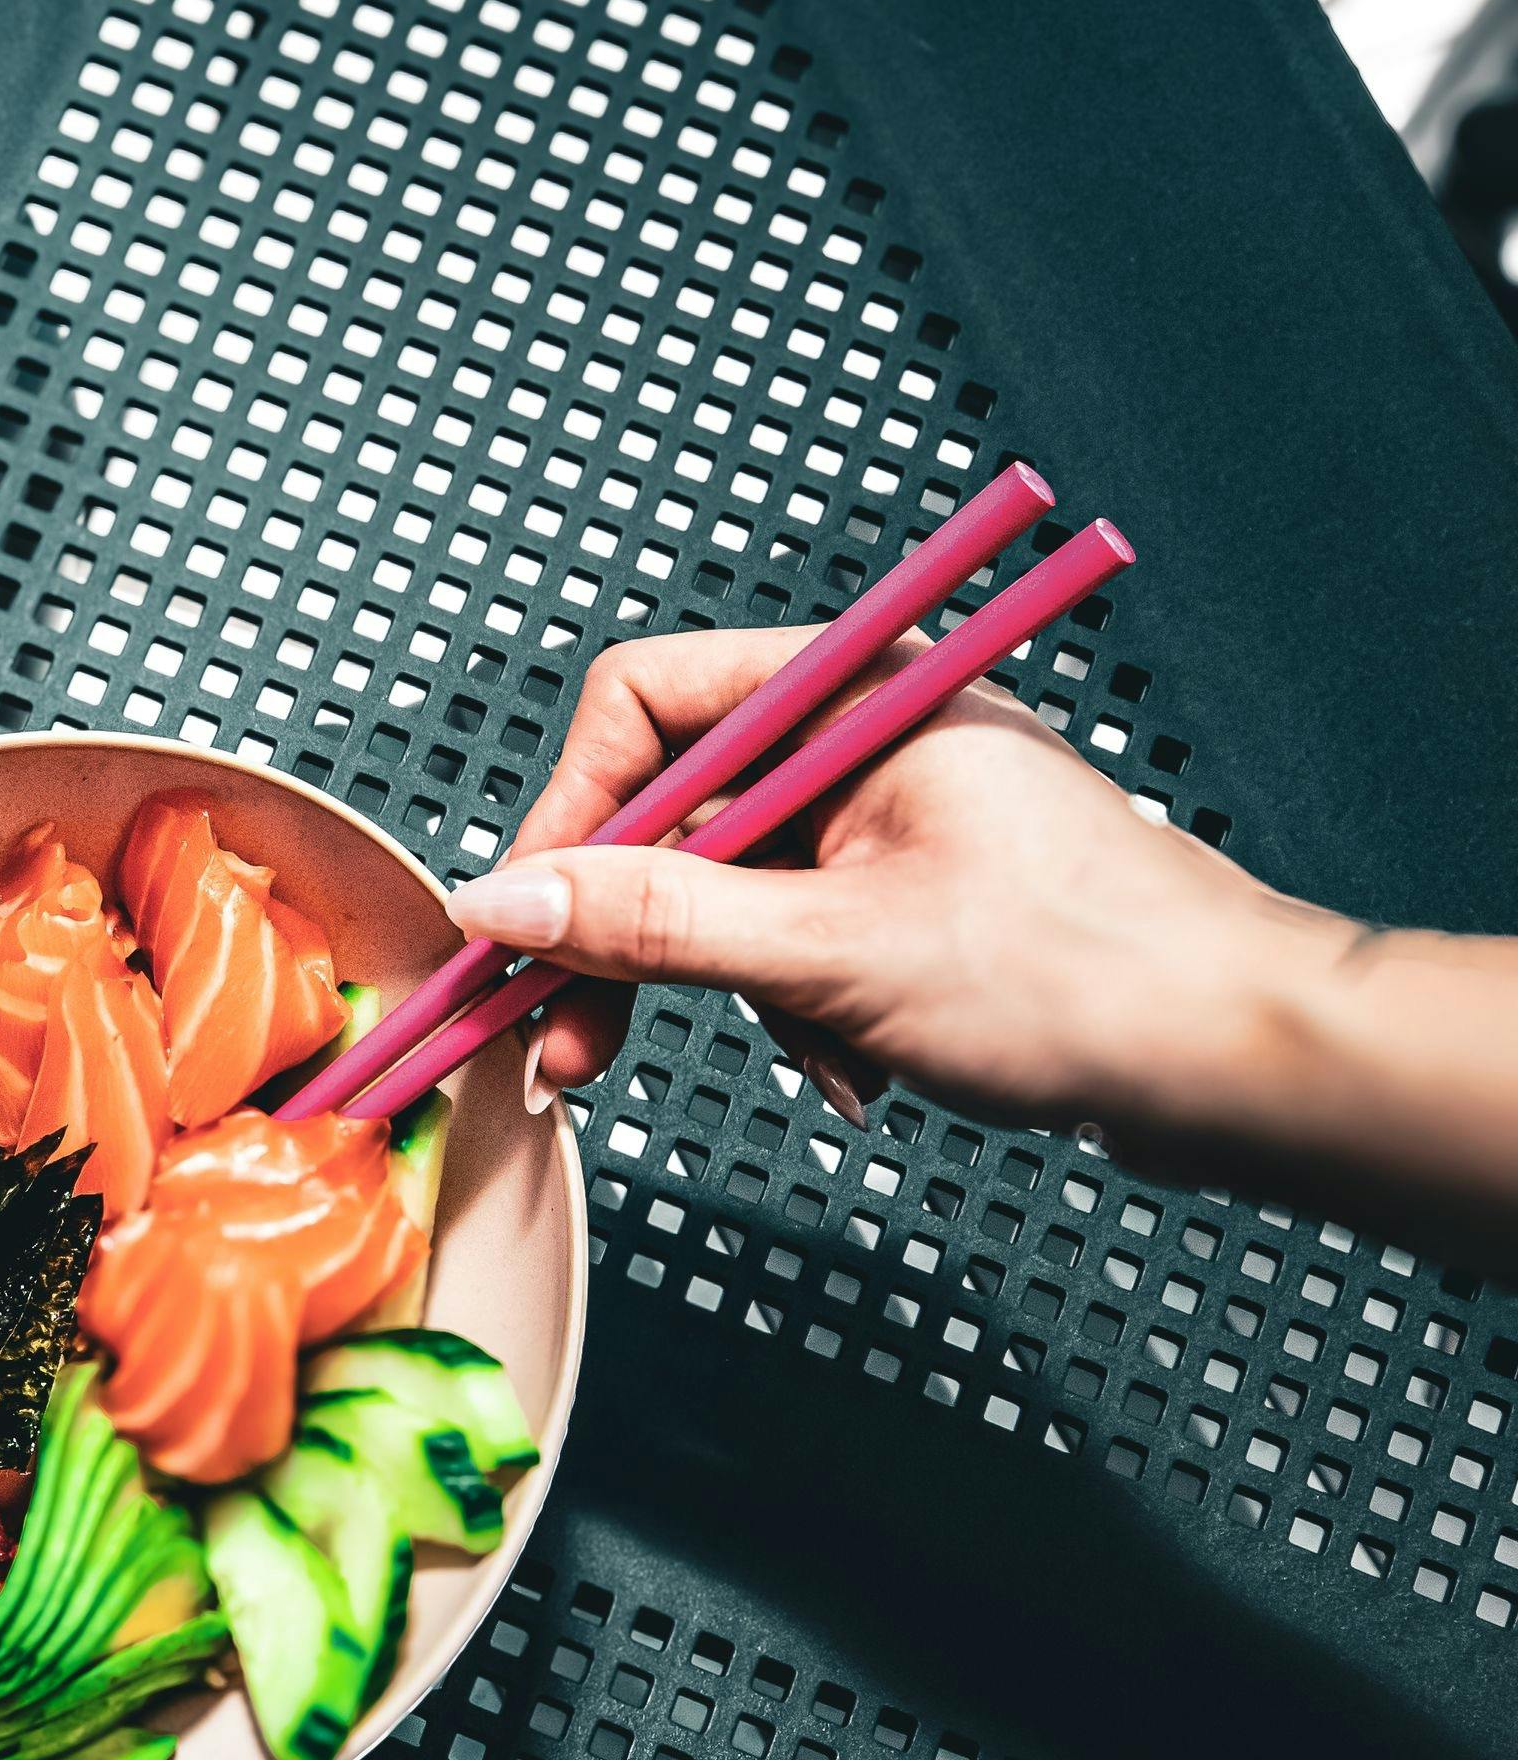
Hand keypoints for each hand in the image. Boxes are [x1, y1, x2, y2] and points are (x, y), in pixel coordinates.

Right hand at [452, 624, 1319, 1135]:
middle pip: (674, 809)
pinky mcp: (912, 896)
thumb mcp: (834, 951)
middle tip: (564, 1036)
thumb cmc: (1091, 979)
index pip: (646, 704)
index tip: (531, 921)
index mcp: (858, 695)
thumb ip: (656, 920)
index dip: (574, 813)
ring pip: (724, 890)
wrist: (1248, 1062)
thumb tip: (510, 902)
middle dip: (627, 933)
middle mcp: (868, 737)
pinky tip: (858, 1064)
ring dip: (733, 988)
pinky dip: (799, 1010)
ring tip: (802, 1056)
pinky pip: (790, 940)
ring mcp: (892, 819)